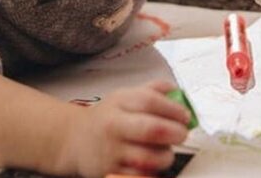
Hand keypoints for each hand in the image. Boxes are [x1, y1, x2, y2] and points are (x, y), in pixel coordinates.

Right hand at [59, 80, 190, 176]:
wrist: (75, 139)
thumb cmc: (107, 118)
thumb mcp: (125, 96)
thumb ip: (153, 90)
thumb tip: (179, 93)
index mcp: (120, 102)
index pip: (150, 101)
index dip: (174, 108)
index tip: (185, 116)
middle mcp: (114, 125)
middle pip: (151, 129)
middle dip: (175, 132)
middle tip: (181, 133)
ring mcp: (112, 151)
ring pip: (148, 157)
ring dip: (165, 155)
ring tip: (165, 151)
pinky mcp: (111, 172)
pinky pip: (140, 175)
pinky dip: (152, 171)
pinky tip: (153, 164)